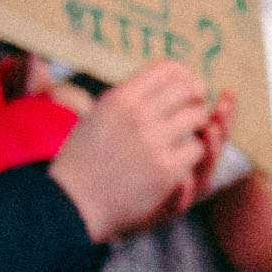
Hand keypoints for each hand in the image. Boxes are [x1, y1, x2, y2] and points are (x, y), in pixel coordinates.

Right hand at [51, 65, 224, 241]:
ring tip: (187, 134)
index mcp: (120, 98)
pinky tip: (179, 159)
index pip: (167, 68)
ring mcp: (153, 142)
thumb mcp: (97, 115)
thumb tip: (165, 81)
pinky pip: (196, 149)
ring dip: (197, 125)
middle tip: (195, 108)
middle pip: (187, 89)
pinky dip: (191, 154)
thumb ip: (128, 98)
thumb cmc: (84, 160)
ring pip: (197, 117)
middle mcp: (138, 115)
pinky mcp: (166, 169)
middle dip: (196, 97)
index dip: (184, 76)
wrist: (74, 202)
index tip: (187, 86)